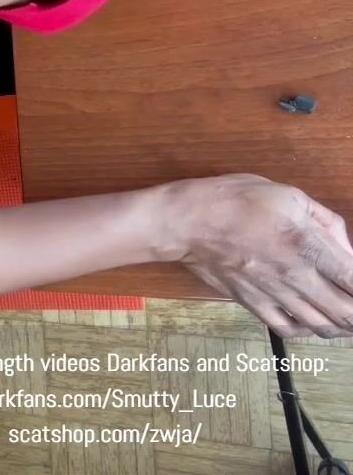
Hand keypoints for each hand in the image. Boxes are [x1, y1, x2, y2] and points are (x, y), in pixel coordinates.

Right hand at [163, 174, 352, 337]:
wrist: (187, 222)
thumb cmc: (234, 201)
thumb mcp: (287, 195)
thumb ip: (325, 222)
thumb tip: (346, 248)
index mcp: (308, 245)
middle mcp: (295, 276)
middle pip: (347, 312)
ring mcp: (274, 294)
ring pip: (323, 326)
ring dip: (341, 325)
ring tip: (345, 315)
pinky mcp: (253, 303)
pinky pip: (289, 329)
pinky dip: (308, 330)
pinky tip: (311, 319)